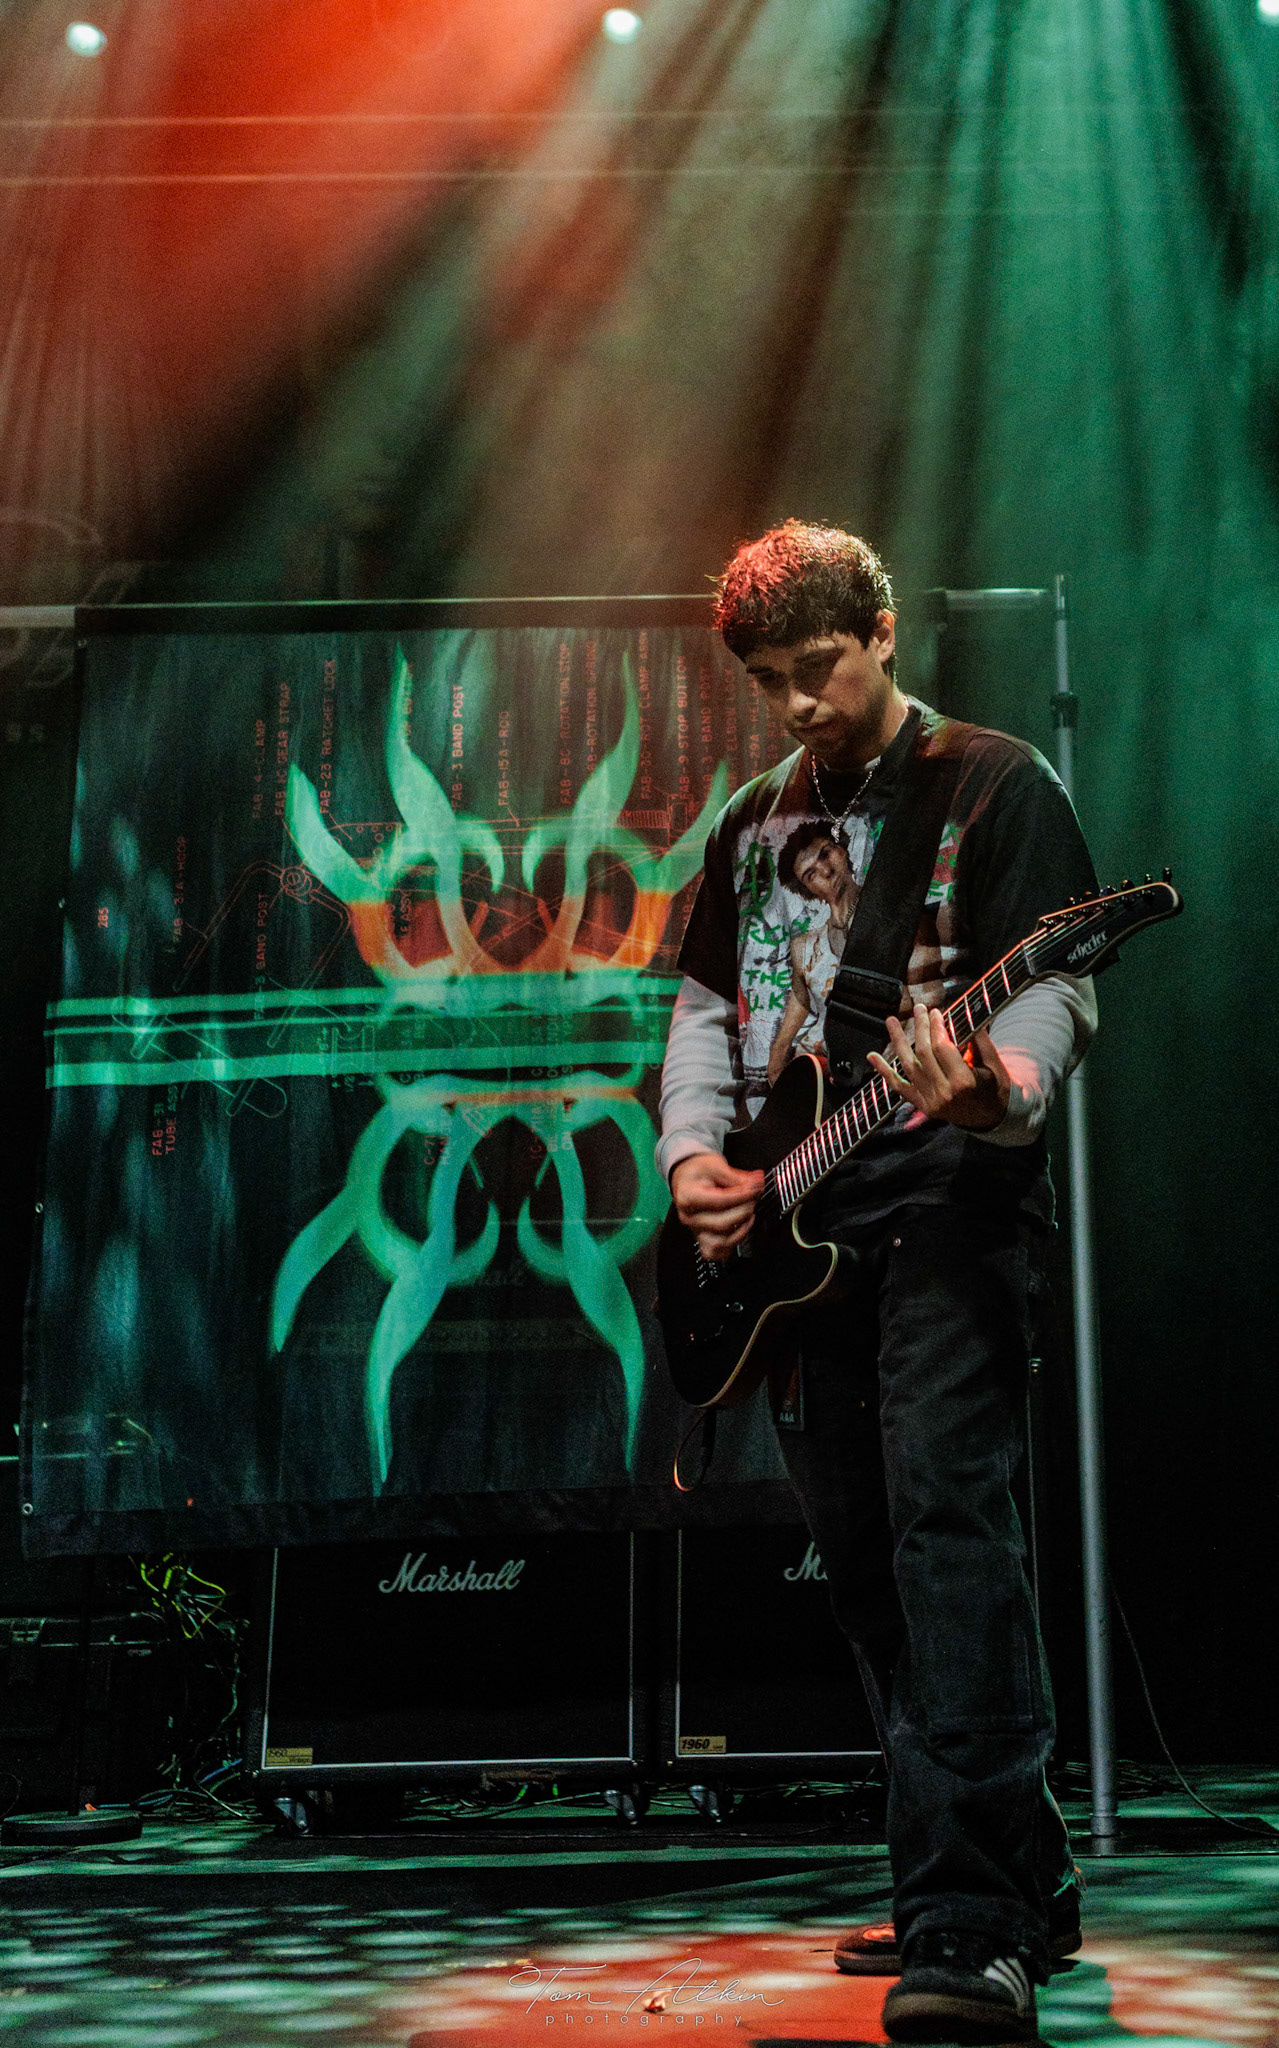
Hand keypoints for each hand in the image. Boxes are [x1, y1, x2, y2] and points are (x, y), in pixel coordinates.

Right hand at [670, 1152, 764, 1262]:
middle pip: (722, 1223)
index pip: (719, 1201)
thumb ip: (737, 1177)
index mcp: (687, 1197)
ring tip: (749, 1213)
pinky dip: (732, 1244)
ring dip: (741, 1229)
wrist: (687, 1179)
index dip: (742, 1196)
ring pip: (721, 1242)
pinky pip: (717, 1252)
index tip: (755, 1187)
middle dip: (744, 1210)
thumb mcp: (715, 1165)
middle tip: (754, 1197)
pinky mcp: (702, 1240)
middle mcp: (689, 1217)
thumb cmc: (698, 1172)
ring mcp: (695, 1231)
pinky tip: (740, 1228)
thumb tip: (756, 1183)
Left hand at [867, 1003, 1010, 1131]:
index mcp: (963, 1082)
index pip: (942, 1048)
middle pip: (924, 1053)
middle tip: (918, 1009)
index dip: (937, 1027)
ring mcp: (929, 1101)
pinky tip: (872, 1056)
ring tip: (891, 1021)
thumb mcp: (994, 1064)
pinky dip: (884, 1071)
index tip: (935, 1011)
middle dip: (920, 1027)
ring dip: (897, 1041)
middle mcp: (943, 1093)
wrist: (990, 1118)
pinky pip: (898, 1086)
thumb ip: (979, 1041)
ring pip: (908, 1065)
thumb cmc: (994, 1088)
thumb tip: (966, 1013)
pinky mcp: (921, 1105)